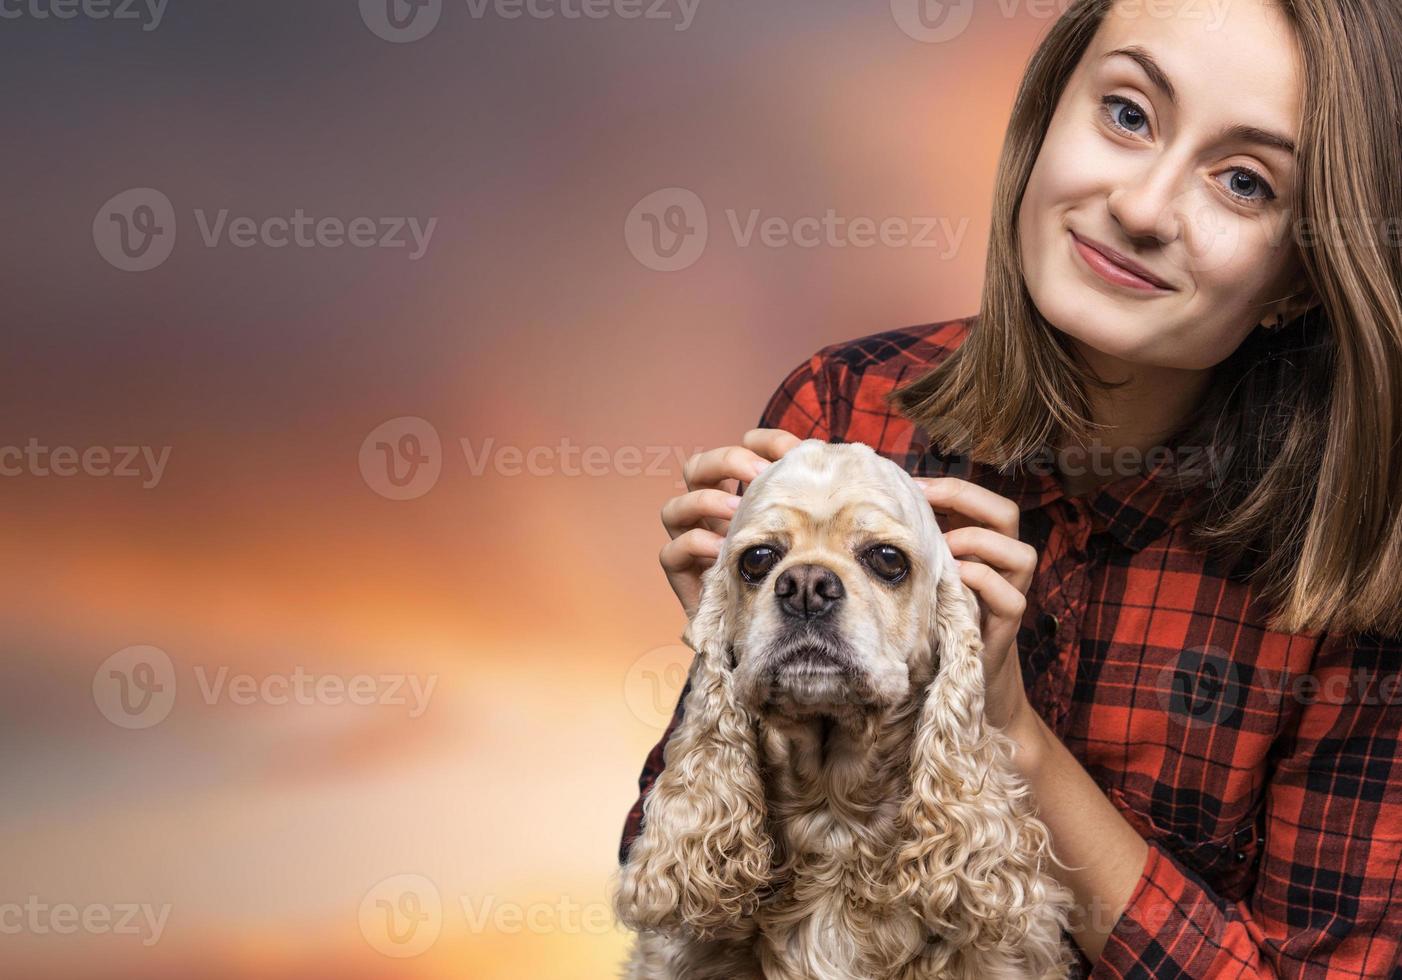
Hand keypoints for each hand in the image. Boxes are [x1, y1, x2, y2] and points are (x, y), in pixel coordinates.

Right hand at [660, 428, 801, 619]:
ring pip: (674, 508)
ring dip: (705, 502)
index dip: (760, 442)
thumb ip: (812, 504)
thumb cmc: (791, 578)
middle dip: (725, 462)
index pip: (739, 451)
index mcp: (738, 495)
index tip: (790, 450)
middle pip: (696, 469)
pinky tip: (722, 550)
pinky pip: (670, 553)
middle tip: (757, 474)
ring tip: (736, 512)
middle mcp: (710, 515)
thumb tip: (835, 467)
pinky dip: (694, 545)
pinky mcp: (683, 576)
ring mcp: (692, 544)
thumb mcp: (806, 534)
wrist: (769, 634)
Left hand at [914, 476, 1037, 734]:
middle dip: (969, 500)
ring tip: (945, 550)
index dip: (952, 488)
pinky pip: (1012, 600)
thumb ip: (917, 551)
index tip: (911, 484)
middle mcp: (1002, 570)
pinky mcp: (1006, 632)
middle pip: (1008, 514)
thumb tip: (873, 515)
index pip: (983, 502)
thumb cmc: (938, 631)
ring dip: (980, 544)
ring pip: (1023, 554)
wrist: (970, 695)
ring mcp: (1009, 599)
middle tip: (927, 502)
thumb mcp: (926, 583)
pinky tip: (954, 581)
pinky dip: (983, 583)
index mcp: (982, 551)